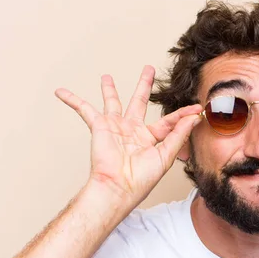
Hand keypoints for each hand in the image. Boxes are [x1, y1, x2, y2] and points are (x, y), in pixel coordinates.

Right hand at [55, 65, 201, 203]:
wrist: (118, 187)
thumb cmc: (142, 178)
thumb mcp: (166, 155)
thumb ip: (179, 134)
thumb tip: (194, 118)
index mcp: (150, 138)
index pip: (168, 121)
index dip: (183, 115)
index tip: (196, 108)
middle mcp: (132, 131)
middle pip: (139, 101)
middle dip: (144, 85)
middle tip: (147, 69)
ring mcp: (115, 127)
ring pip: (112, 102)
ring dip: (109, 89)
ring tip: (107, 77)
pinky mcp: (99, 127)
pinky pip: (84, 109)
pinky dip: (72, 100)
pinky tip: (61, 92)